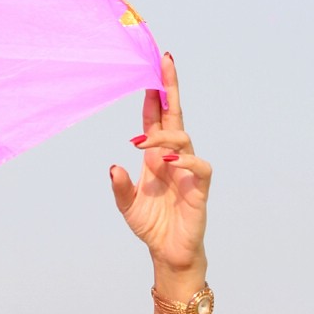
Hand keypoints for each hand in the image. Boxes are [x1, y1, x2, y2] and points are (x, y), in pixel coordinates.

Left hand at [108, 52, 210, 277]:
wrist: (168, 252)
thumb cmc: (152, 224)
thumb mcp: (127, 205)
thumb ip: (120, 186)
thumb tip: (113, 167)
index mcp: (156, 156)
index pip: (156, 118)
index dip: (154, 95)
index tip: (150, 69)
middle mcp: (173, 157)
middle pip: (175, 115)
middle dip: (171, 88)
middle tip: (164, 62)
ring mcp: (188, 170)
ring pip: (184, 138)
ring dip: (164, 135)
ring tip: (141, 143)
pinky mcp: (200, 187)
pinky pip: (199, 167)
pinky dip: (185, 161)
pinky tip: (169, 162)